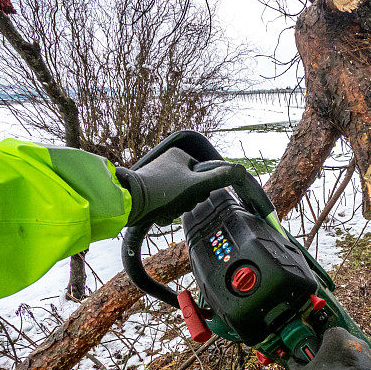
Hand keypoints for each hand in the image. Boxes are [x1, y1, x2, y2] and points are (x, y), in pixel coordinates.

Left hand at [116, 148, 245, 226]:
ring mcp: (157, 177)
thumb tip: (240, 169)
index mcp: (179, 156)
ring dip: (175, 209)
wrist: (130, 203)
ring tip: (166, 209)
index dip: (201, 189)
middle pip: (191, 188)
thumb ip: (218, 178)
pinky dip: (164, 211)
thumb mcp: (196, 185)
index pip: (202, 175)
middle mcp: (167, 163)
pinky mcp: (148, 190)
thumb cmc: (162, 191)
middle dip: (186, 201)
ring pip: (178, 198)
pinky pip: (165, 203)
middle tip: (178, 203)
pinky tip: (159, 213)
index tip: (192, 195)